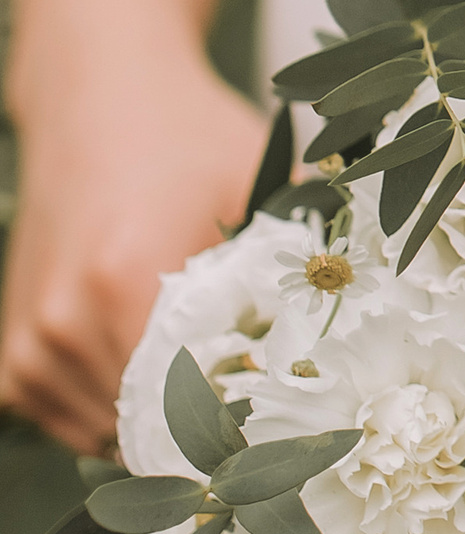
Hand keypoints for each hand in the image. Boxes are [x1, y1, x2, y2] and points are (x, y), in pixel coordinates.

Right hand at [1, 52, 270, 452]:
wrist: (96, 94)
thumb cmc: (188, 136)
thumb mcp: (260, 186)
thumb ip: (303, 260)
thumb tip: (360, 334)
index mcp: (126, 284)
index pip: (187, 412)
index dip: (240, 434)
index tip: (284, 436)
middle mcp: (66, 320)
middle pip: (146, 433)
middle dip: (206, 438)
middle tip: (260, 424)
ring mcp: (30, 338)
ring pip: (102, 436)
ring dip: (154, 431)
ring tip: (208, 389)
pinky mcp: (12, 347)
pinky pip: (64, 417)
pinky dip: (108, 414)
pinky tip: (153, 376)